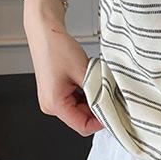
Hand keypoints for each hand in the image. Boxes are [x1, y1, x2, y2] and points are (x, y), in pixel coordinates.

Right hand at [24, 15, 103, 135]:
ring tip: (98, 83)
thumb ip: (97, 92)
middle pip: (82, 119)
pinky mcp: (56, 93)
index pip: (83, 127)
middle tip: (111, 94)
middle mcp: (50, 105)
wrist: (45, 32)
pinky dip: (87, 94)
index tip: (115, 112)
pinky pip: (77, 100)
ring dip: (93, 99)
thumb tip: (112, 104)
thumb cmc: (57, 49)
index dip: (101, 122)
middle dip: (98, 108)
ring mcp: (52, 99)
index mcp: (54, 104)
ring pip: (81, 110)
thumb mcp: (84, 72)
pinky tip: (91, 81)